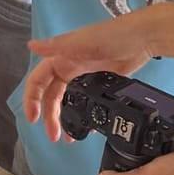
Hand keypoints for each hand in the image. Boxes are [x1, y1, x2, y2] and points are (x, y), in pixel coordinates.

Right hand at [25, 15, 156, 141]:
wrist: (143, 39)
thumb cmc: (111, 36)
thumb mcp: (81, 42)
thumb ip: (56, 47)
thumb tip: (30, 45)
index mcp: (61, 58)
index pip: (38, 81)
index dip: (32, 99)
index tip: (32, 118)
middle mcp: (69, 67)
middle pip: (52, 96)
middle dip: (50, 117)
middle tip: (54, 136)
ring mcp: (85, 76)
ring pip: (68, 101)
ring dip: (65, 119)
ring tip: (68, 138)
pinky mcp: (100, 83)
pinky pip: (86, 102)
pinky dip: (83, 115)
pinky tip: (86, 127)